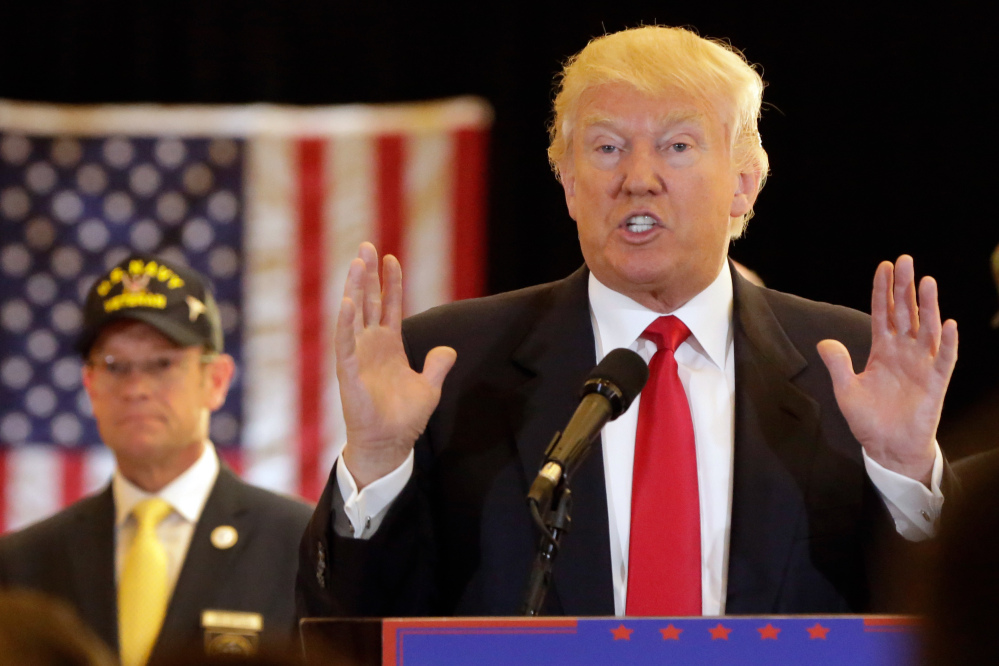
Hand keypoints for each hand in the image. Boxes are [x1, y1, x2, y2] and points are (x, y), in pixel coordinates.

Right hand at [335, 243, 456, 487]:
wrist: (389, 443)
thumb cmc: (404, 418)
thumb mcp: (429, 387)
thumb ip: (438, 366)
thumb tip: (448, 350)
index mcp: (389, 346)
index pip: (389, 307)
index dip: (390, 283)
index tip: (391, 258)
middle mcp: (371, 346)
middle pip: (368, 302)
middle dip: (367, 274)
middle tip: (365, 246)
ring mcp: (358, 356)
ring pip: (354, 315)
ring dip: (354, 288)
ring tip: (356, 262)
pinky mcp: (348, 372)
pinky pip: (345, 343)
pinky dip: (345, 322)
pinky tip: (347, 301)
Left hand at [817, 255, 957, 484]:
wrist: (888, 448)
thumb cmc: (869, 420)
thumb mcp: (846, 391)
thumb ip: (838, 365)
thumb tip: (824, 342)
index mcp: (883, 351)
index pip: (883, 313)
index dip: (883, 291)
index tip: (885, 266)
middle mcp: (904, 353)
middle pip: (905, 313)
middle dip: (904, 287)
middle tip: (906, 260)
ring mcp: (922, 366)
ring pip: (927, 329)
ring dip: (928, 306)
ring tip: (927, 282)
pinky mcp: (935, 384)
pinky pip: (944, 360)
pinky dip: (948, 343)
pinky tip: (949, 325)